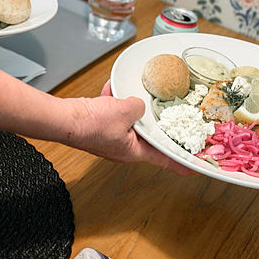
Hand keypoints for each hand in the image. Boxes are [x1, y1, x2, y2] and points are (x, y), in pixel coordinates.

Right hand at [63, 82, 191, 175]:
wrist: (64, 120)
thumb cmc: (91, 125)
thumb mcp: (126, 111)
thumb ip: (139, 107)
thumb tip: (138, 103)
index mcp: (134, 151)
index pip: (164, 159)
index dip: (181, 163)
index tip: (194, 166)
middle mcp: (123, 148)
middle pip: (146, 135)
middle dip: (151, 121)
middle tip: (163, 114)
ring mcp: (111, 138)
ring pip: (128, 120)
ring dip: (127, 106)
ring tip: (125, 96)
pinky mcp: (100, 127)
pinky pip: (113, 112)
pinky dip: (112, 100)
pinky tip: (110, 91)